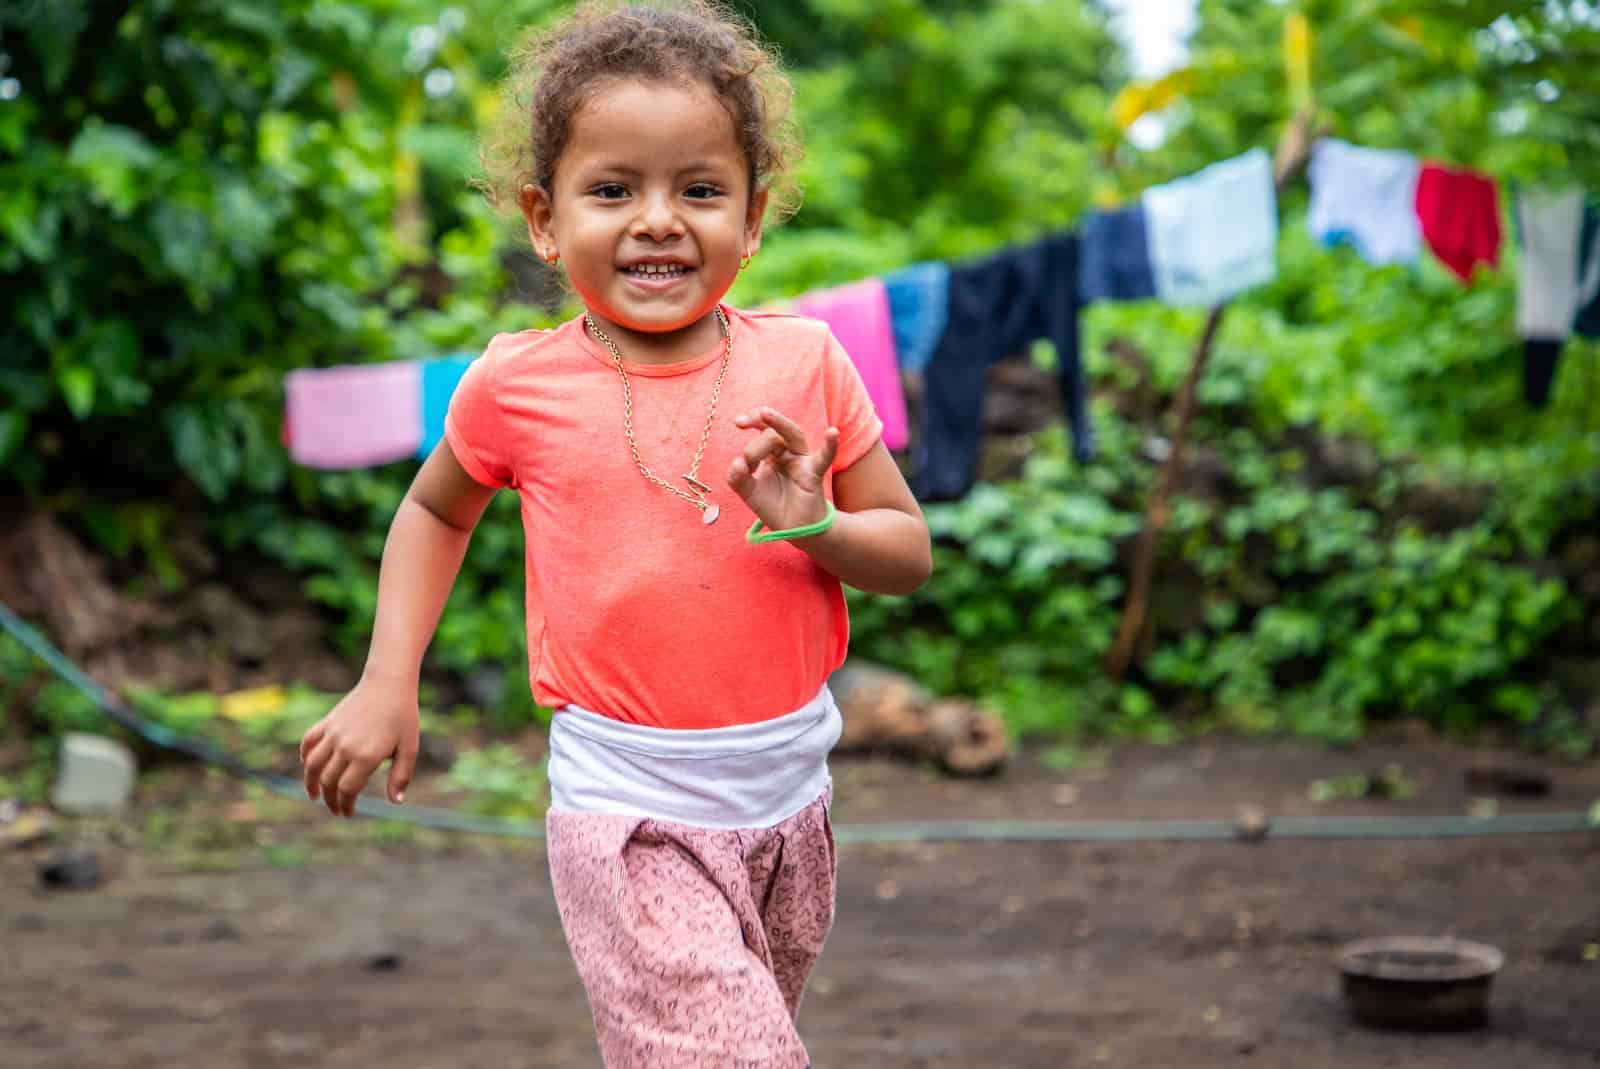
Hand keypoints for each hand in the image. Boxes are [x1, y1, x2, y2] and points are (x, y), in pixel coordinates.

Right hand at [298, 678, 419, 816]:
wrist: (389, 683)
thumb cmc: (403, 715)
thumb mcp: (410, 748)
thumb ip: (401, 776)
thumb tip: (395, 802)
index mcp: (366, 756)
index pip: (347, 789)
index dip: (345, 805)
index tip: (347, 814)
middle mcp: (345, 747)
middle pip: (329, 781)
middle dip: (330, 799)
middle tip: (336, 809)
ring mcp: (334, 733)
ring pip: (312, 765)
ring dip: (310, 783)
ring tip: (314, 795)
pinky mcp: (328, 722)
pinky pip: (309, 742)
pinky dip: (304, 755)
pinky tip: (308, 766)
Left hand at [727, 406, 838, 532]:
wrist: (794, 529)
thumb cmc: (774, 506)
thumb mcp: (749, 492)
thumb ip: (737, 478)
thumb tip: (737, 462)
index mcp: (772, 454)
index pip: (763, 433)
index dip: (752, 424)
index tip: (738, 423)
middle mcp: (788, 453)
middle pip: (775, 433)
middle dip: (759, 426)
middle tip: (741, 422)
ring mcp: (802, 462)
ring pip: (794, 436)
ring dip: (780, 424)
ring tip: (765, 413)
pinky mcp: (813, 475)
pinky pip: (823, 458)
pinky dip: (829, 446)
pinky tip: (832, 433)